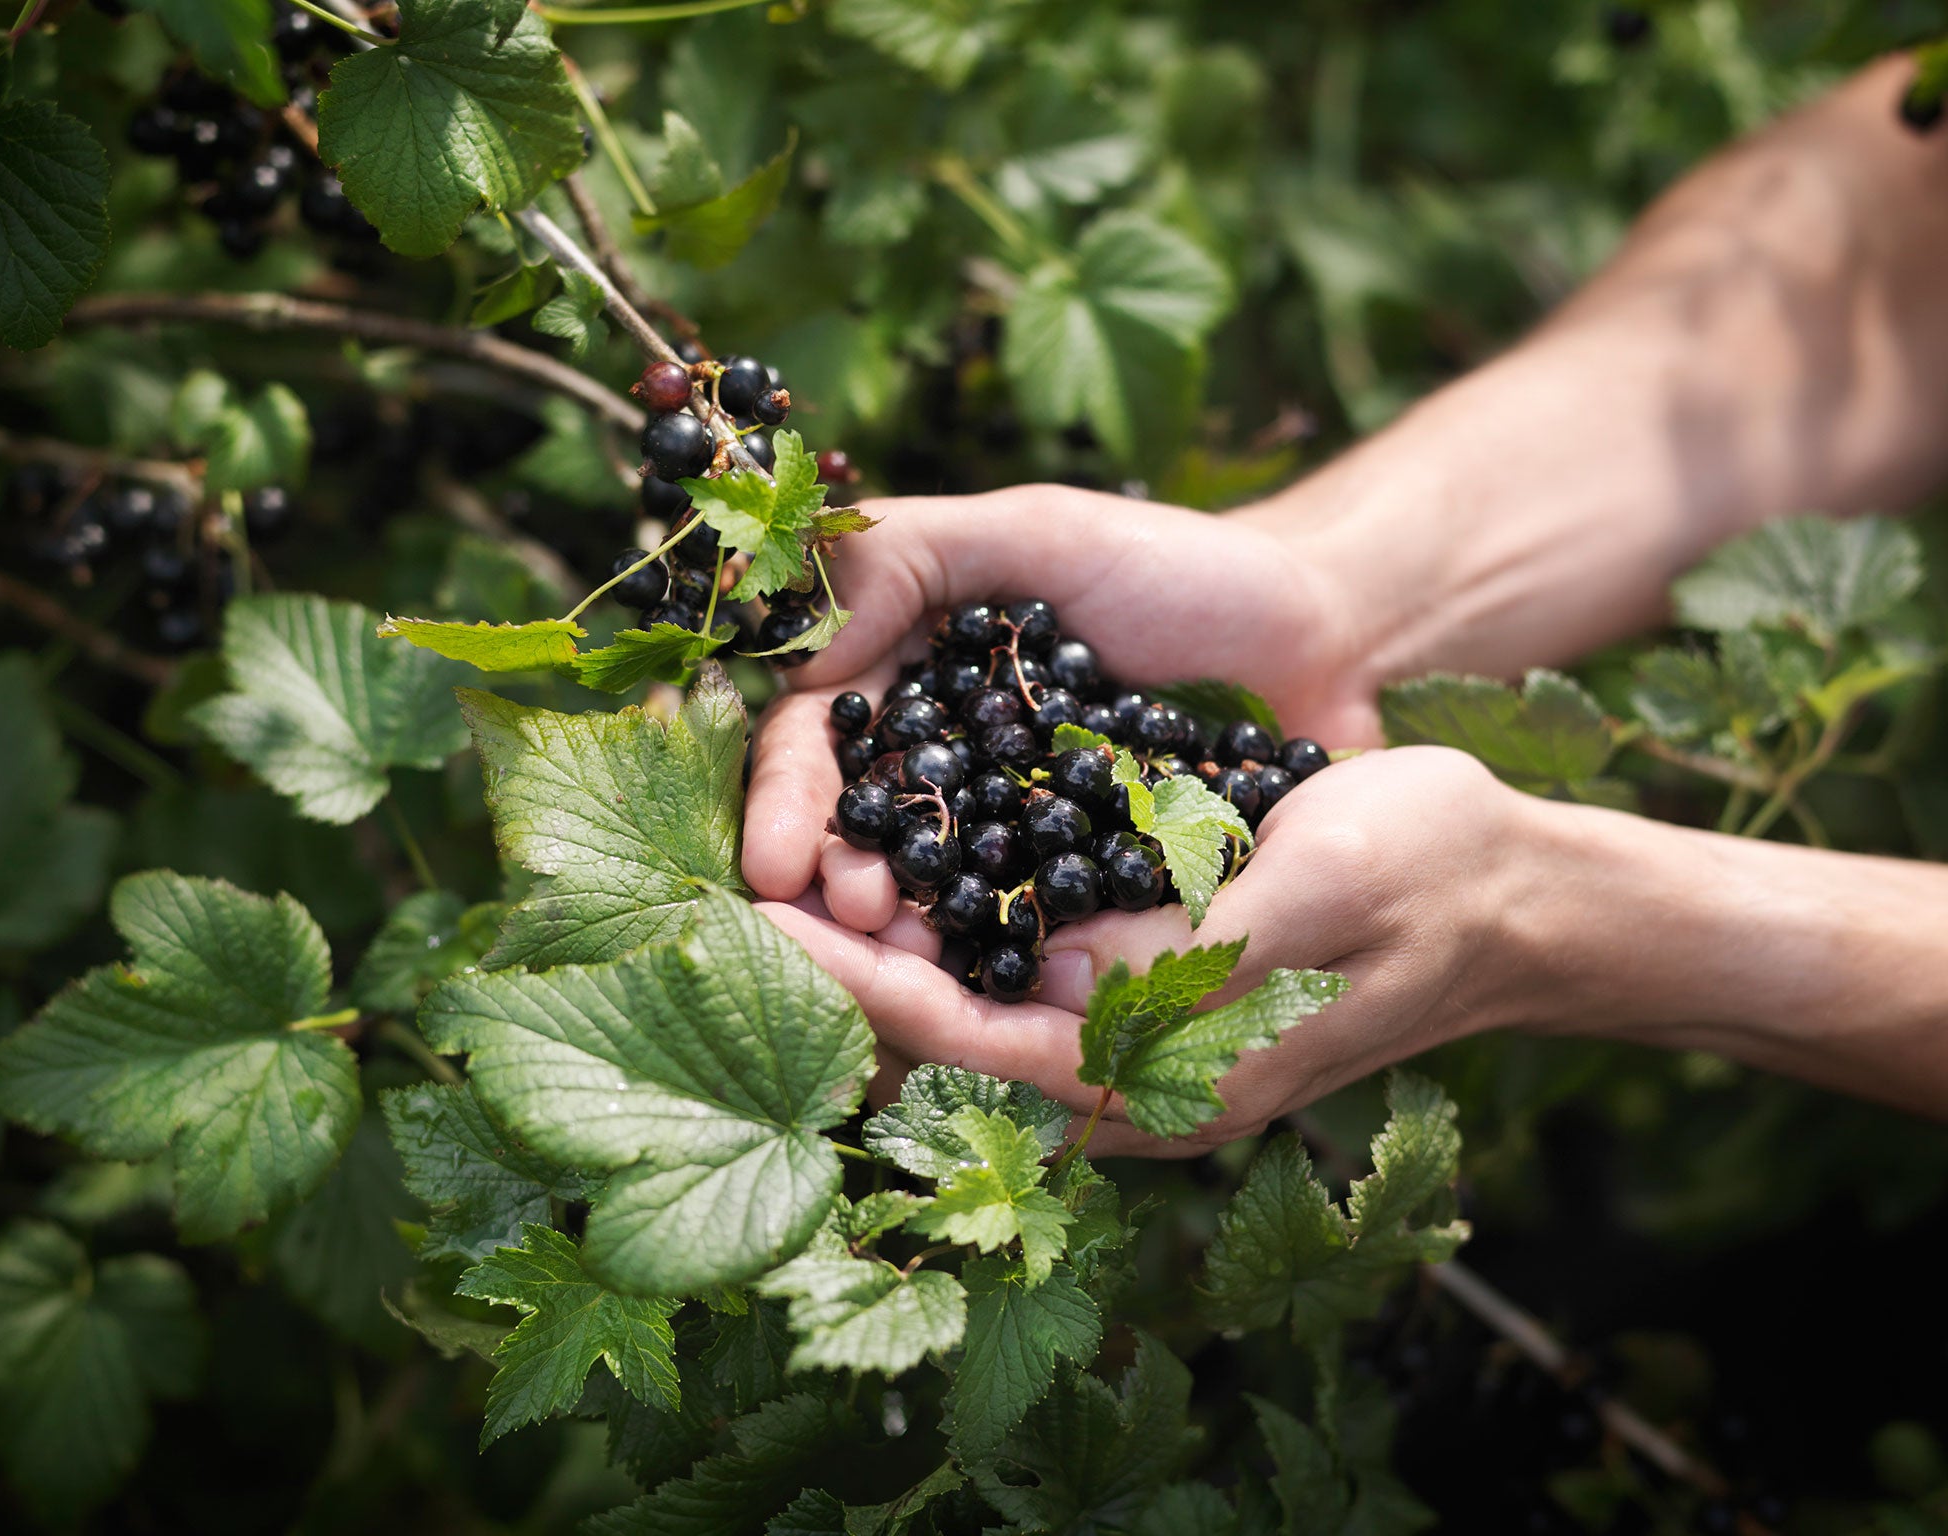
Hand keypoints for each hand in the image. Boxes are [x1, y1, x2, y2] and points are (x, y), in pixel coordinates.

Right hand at [743, 484, 1374, 924]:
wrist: (1329, 637)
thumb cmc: (1182, 569)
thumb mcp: (1038, 531)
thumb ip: (907, 553)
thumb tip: (798, 646)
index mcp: (908, 686)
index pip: (815, 749)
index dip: (791, 805)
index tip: (777, 863)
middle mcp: (947, 777)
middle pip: (859, 843)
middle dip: (837, 887)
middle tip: (855, 920)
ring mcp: (1015, 848)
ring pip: (934, 905)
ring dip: (902, 946)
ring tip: (901, 964)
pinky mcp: (1088, 906)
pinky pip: (1032, 944)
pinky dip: (1001, 969)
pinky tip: (991, 993)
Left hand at [758, 747, 1536, 1156]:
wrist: (1509, 888)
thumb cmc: (1425, 877)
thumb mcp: (1311, 894)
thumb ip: (1178, 954)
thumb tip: (1038, 984)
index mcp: (1167, 1081)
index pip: (970, 1052)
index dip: (860, 990)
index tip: (769, 922)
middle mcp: (1131, 1081)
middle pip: (945, 1047)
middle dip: (845, 973)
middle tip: (745, 885)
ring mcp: (1132, 1040)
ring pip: (967, 1010)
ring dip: (879, 947)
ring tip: (789, 865)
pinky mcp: (1139, 988)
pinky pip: (1012, 972)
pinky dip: (942, 925)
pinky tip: (892, 856)